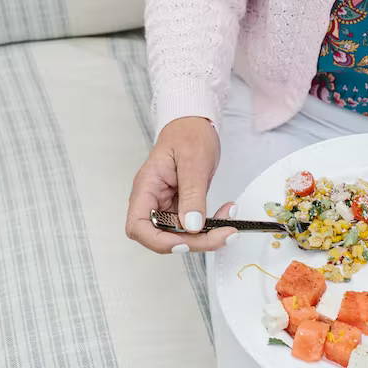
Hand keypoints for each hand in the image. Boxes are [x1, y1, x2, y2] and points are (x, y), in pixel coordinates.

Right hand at [126, 117, 236, 252]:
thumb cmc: (188, 134)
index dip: (158, 241)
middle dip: (194, 242)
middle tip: (223, 235)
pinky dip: (211, 227)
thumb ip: (192, 195)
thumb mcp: (193, 161)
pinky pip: (193, 227)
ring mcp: (167, 206)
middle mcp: (153, 201)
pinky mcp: (182, 208)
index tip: (184, 242)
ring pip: (181, 236)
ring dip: (206, 237)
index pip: (138, 226)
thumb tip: (191, 226)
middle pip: (163, 237)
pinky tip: (226, 216)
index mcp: (146, 188)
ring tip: (230, 227)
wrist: (195, 124)